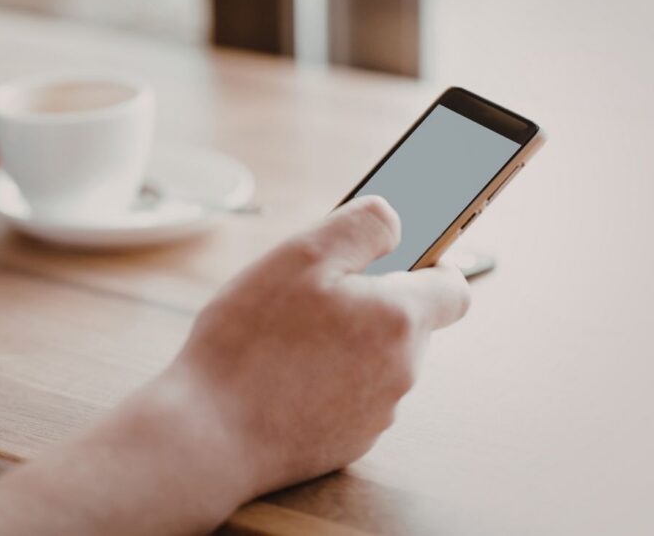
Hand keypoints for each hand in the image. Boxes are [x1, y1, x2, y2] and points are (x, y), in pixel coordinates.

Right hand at [175, 194, 470, 495]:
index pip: (453, 288)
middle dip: (370, 304)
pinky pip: (350, 397)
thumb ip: (360, 228)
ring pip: (376, 360)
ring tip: (286, 337)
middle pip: (408, 324)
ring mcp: (376, 414)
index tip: (395, 257)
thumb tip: (395, 221)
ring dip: (346, 342)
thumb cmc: (250, 343)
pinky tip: (280, 376)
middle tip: (311, 295)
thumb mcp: (300, 257)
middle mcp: (401, 371)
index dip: (431, 264)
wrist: (210, 435)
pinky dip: (326, 381)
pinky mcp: (348, 443)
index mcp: (398, 320)